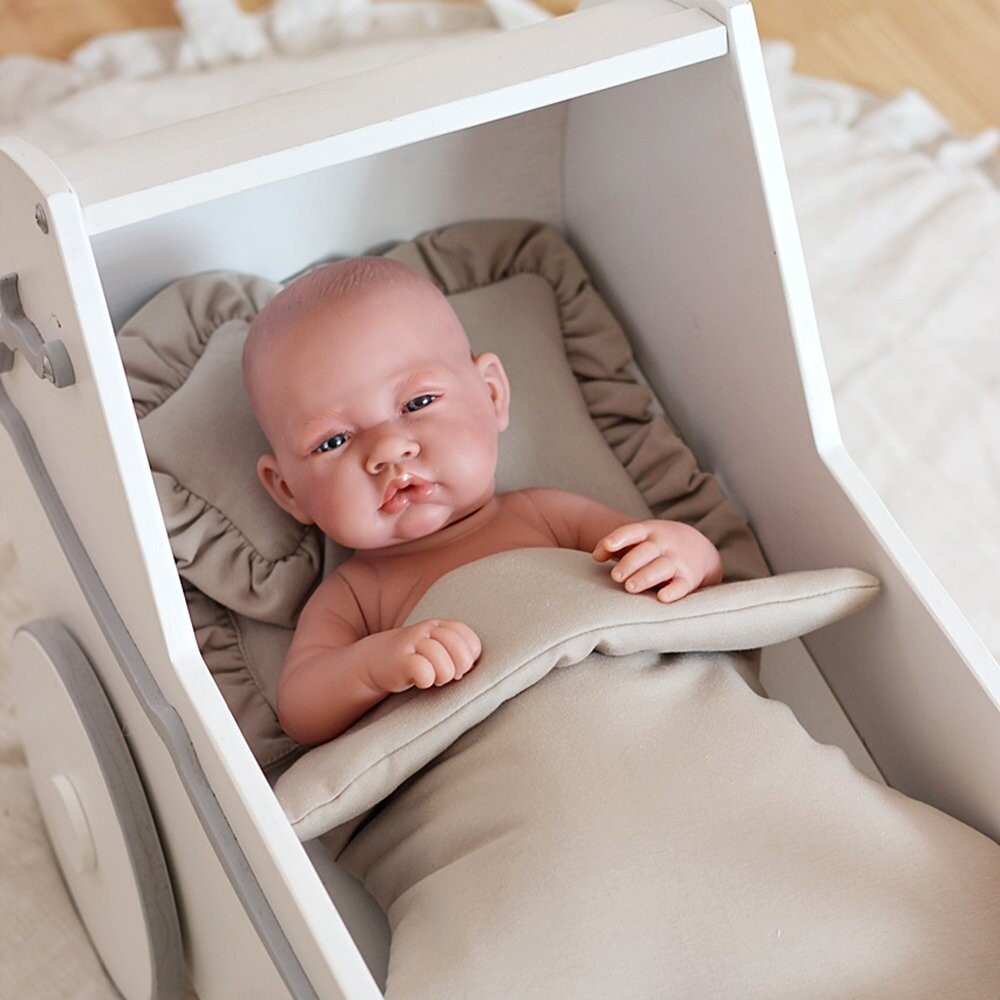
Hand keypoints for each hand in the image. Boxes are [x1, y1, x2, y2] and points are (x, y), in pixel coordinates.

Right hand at [368, 619, 481, 693]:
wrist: (377, 661)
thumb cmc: (416, 660)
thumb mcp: (438, 651)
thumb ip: (458, 654)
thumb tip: (470, 668)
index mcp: (441, 626)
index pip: (469, 640)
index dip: (470, 658)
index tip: (459, 668)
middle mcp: (427, 629)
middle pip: (458, 648)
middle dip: (458, 668)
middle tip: (447, 676)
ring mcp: (412, 642)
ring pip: (442, 661)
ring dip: (442, 676)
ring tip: (434, 679)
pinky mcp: (399, 658)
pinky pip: (423, 670)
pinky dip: (426, 680)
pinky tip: (420, 681)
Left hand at [593, 520, 722, 602]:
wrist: (701, 548)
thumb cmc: (658, 546)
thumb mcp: (640, 539)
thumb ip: (614, 546)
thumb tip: (595, 556)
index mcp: (650, 532)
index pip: (633, 531)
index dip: (620, 538)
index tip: (607, 546)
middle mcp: (664, 544)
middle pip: (646, 551)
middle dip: (630, 563)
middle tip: (615, 576)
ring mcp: (678, 561)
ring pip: (661, 568)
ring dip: (645, 576)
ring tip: (630, 587)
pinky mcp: (689, 579)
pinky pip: (682, 585)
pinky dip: (673, 591)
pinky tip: (662, 597)